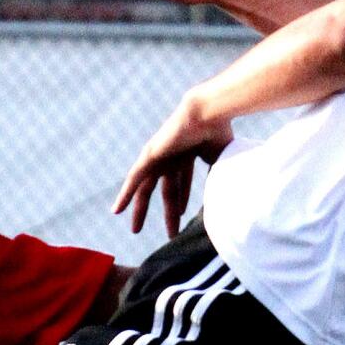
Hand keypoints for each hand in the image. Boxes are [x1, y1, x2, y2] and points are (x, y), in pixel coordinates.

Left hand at [113, 95, 233, 236]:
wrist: (208, 112)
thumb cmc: (219, 131)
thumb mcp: (221, 159)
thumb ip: (220, 176)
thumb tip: (228, 195)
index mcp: (188, 154)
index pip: (182, 182)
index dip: (182, 199)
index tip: (181, 215)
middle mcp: (171, 155)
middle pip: (166, 189)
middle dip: (167, 211)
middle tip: (169, 232)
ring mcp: (159, 155)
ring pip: (145, 188)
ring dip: (140, 209)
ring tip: (135, 230)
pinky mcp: (150, 154)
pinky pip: (134, 178)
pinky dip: (125, 194)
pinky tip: (117, 211)